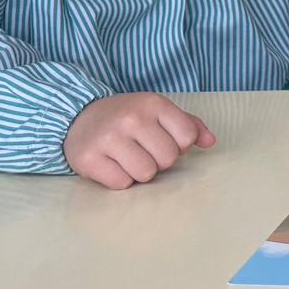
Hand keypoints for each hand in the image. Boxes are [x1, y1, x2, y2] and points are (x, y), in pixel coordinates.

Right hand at [64, 93, 215, 189]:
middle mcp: (132, 118)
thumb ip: (189, 124)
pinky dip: (120, 179)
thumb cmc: (126, 117)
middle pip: (168, 159)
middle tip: (142, 150)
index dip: (180, 145)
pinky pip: (122, 184)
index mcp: (154, 104)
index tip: (164, 139)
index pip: (188, 137)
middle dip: (159, 160)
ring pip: (146, 174)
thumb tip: (211, 142)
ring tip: (127, 157)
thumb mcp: (158, 111)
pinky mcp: (89, 159)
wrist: (77, 117)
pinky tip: (111, 164)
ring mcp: (109, 138)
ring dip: (139, 172)